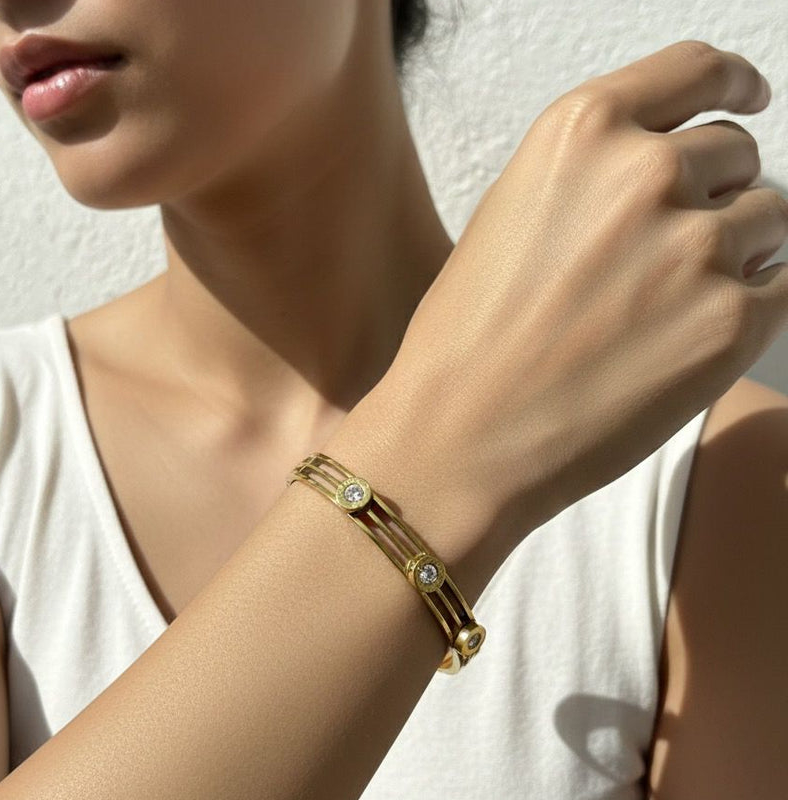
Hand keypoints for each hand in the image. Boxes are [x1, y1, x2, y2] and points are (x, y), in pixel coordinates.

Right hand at [375, 40, 787, 542]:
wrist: (462, 435)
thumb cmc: (469, 338)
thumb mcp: (512, 218)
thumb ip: (593, 179)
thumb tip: (668, 179)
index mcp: (581, 134)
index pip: (694, 72)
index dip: (730, 84)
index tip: (746, 97)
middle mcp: (647, 172)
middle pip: (735, 155)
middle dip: (711, 196)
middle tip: (660, 259)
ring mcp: (697, 246)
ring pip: (767, 221)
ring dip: (732, 254)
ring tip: (663, 309)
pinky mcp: (732, 322)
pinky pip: (777, 289)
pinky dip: (743, 310)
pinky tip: (677, 344)